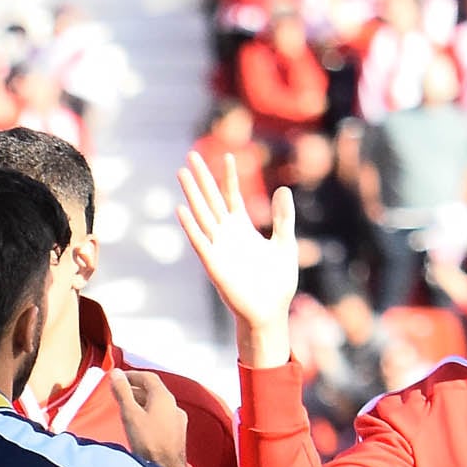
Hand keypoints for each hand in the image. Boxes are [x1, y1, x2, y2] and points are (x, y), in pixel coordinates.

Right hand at [110, 367, 192, 466]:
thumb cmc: (148, 442)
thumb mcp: (130, 414)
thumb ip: (122, 392)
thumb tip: (115, 374)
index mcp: (163, 397)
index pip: (148, 377)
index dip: (132, 375)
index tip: (119, 378)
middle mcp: (174, 405)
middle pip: (154, 390)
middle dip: (136, 389)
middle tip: (120, 392)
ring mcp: (177, 420)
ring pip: (159, 404)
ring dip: (143, 402)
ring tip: (127, 407)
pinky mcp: (177, 433)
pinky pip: (162, 416)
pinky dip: (150, 414)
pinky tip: (141, 424)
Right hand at [176, 152, 300, 367]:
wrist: (270, 311)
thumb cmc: (277, 282)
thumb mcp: (285, 242)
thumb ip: (282, 217)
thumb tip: (282, 189)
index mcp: (243, 229)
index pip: (232, 196)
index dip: (229, 176)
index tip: (228, 154)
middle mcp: (227, 235)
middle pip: (211, 200)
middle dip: (202, 177)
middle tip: (190, 155)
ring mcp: (218, 247)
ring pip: (202, 214)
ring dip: (192, 194)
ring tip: (182, 173)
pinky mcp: (214, 264)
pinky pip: (200, 241)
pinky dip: (190, 226)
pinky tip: (182, 209)